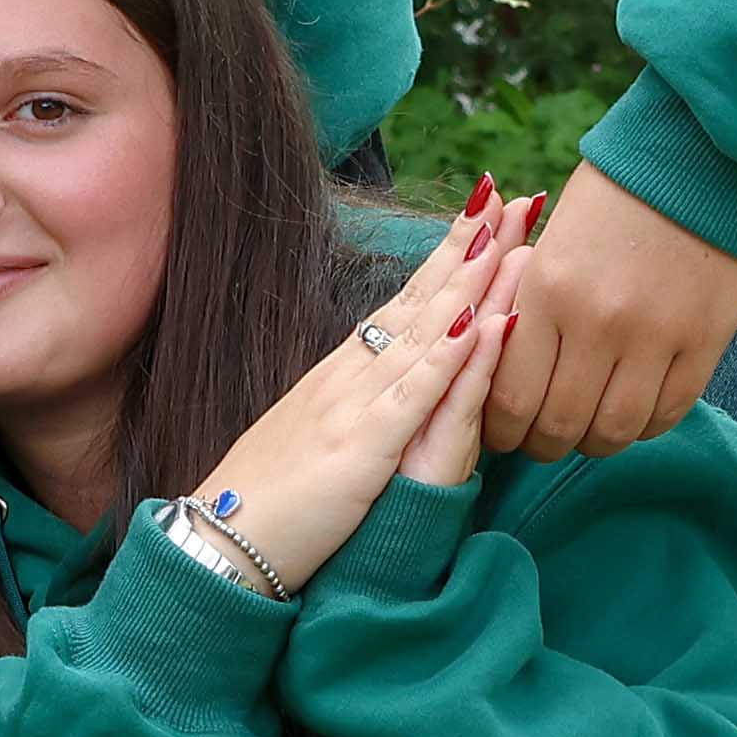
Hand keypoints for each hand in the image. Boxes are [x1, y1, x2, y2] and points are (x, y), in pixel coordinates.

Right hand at [162, 193, 526, 599]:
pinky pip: (412, 396)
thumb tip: (385, 374)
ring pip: (422, 333)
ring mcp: (355, 405)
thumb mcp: (319, 431)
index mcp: (345, 371)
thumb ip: (355, 400)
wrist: (222, 539)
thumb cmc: (270, 495)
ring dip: (468, 284)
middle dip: (471, 248)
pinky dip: (445, 358)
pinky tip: (475, 324)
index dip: (449, 257)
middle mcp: (351, 373)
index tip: (486, 215)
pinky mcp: (362, 447)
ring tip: (505, 237)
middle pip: (421, 298)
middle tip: (514, 196)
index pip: (407, 300)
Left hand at [481, 164, 736, 459]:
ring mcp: (656, 338)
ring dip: (593, 441)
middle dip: (542, 444)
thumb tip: (497, 362)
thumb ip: (527, 302)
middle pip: (559, 426)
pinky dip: (643, 426)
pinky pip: (666, 415)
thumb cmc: (617, 191)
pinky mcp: (704, 344)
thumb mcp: (553, 238)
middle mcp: (597, 323)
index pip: (512, 396)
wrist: (705, 155)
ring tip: (586, 429)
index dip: (502, 429)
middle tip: (541, 438)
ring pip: (612, 432)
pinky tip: (632, 409)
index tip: (502, 432)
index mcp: (549, 290)